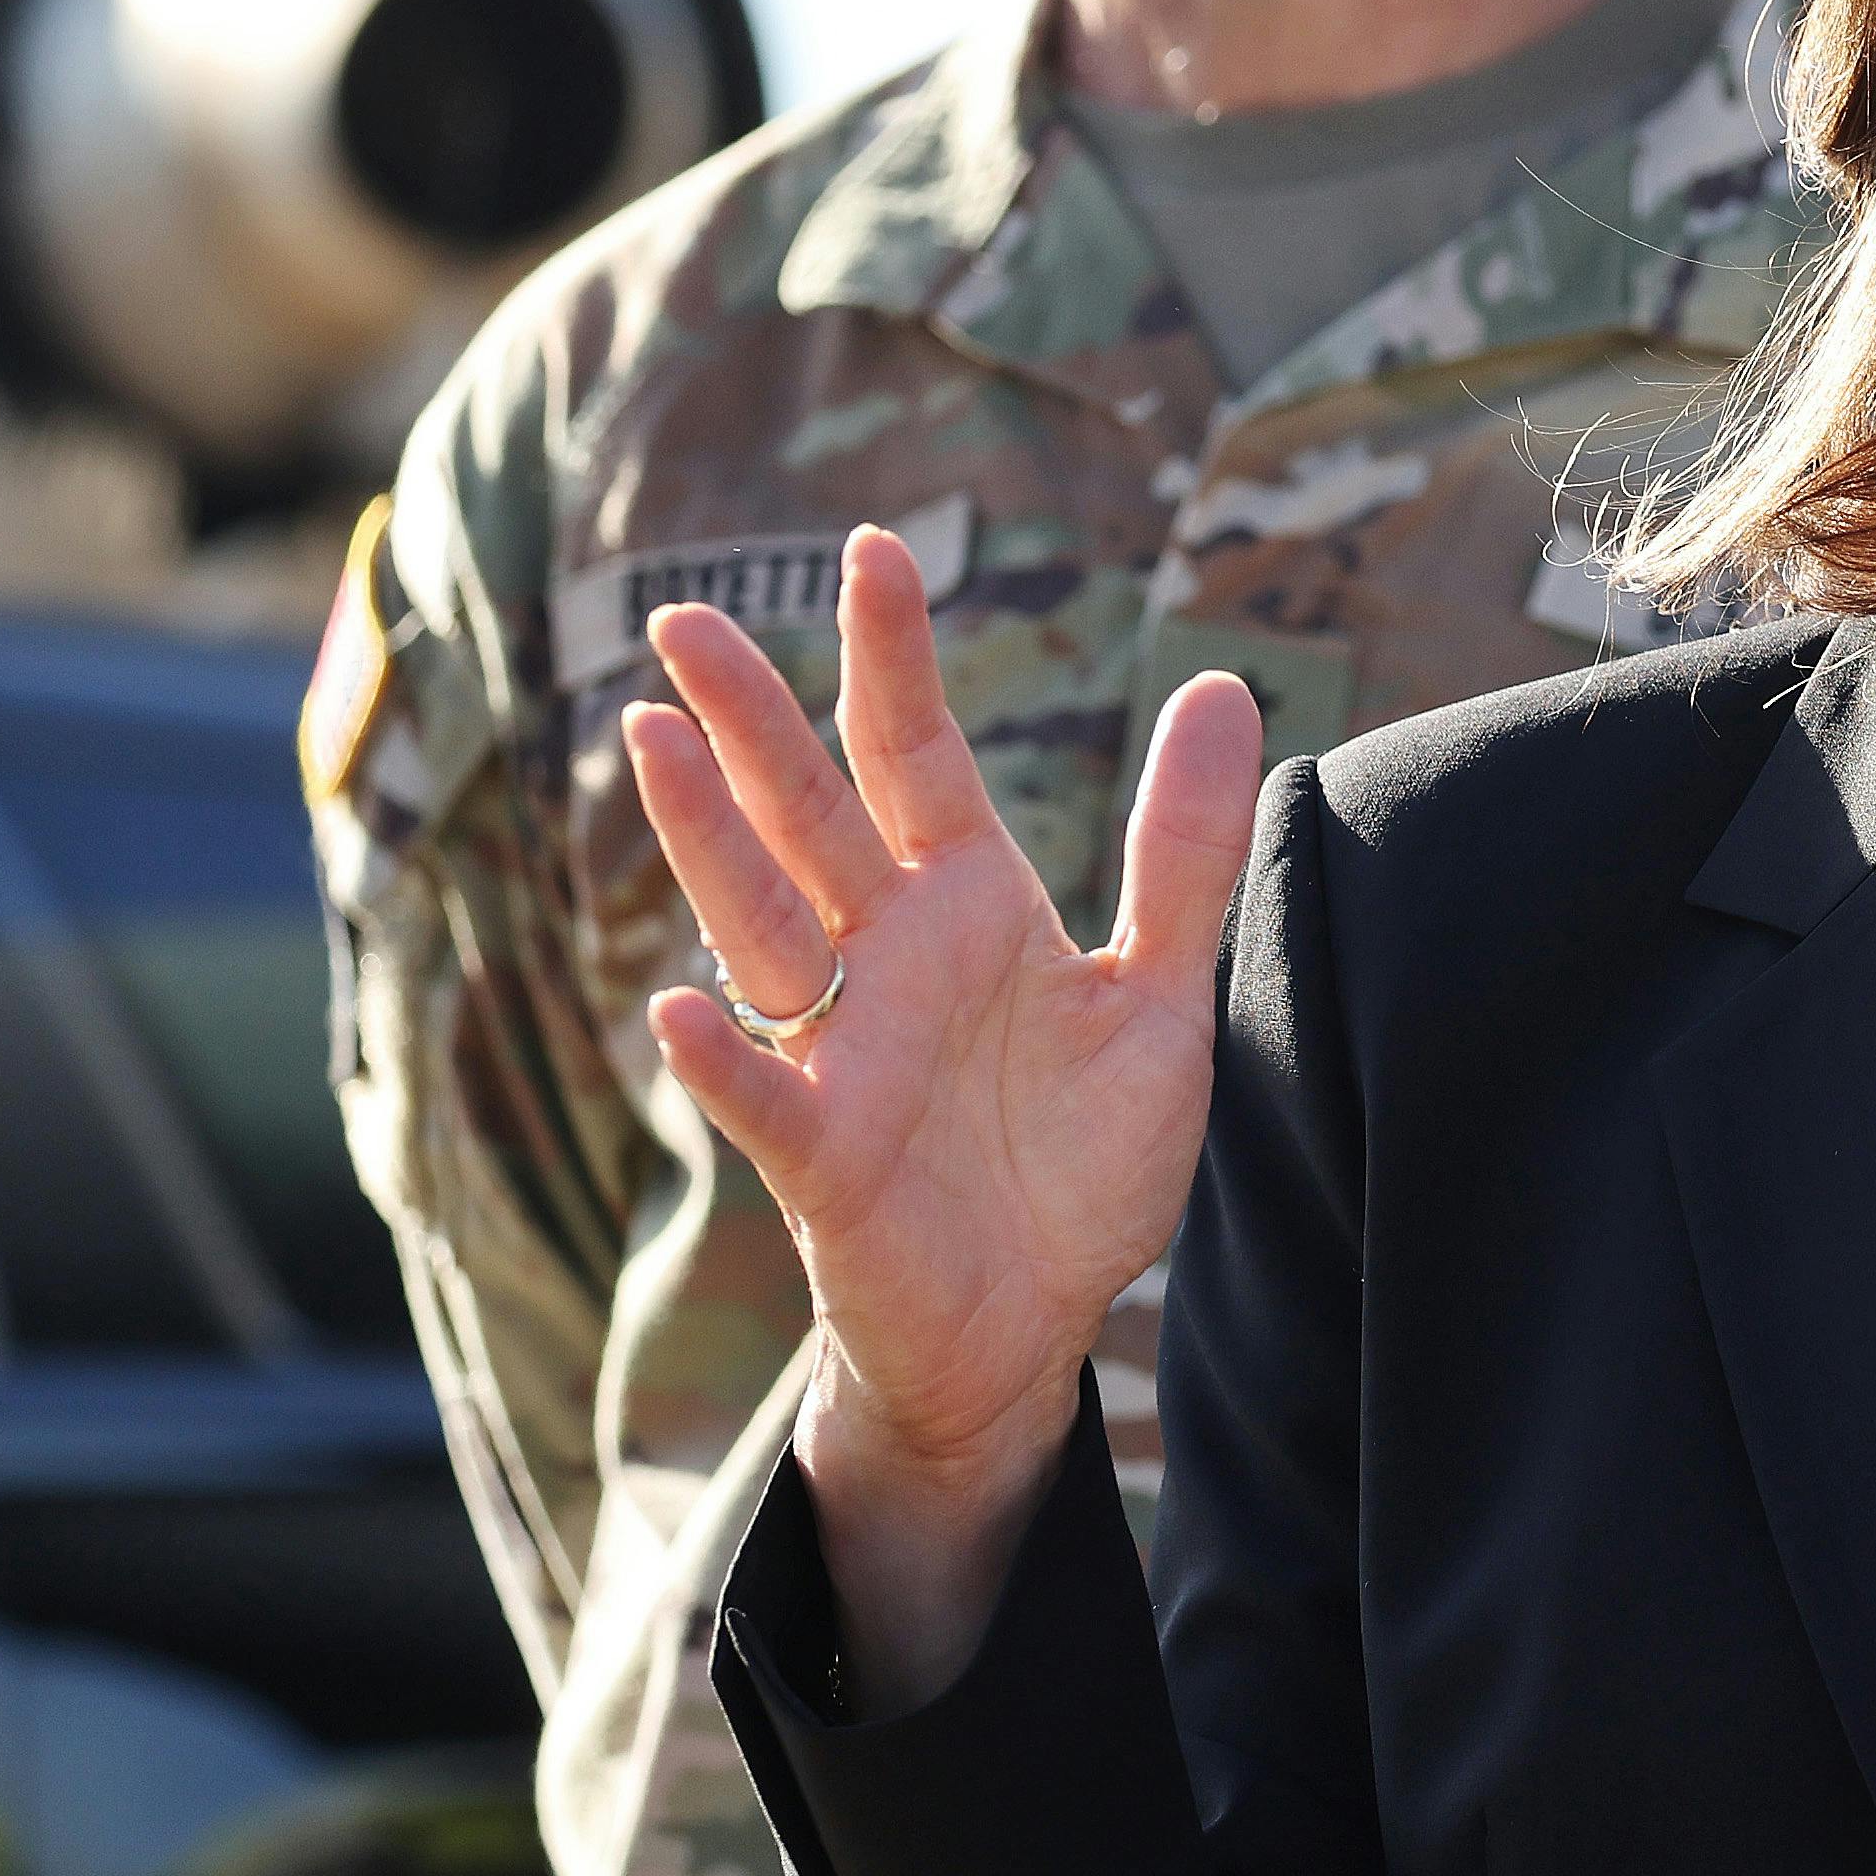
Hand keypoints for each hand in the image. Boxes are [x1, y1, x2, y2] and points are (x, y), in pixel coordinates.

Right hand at [624, 526, 1264, 1695]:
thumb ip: (1184, 851)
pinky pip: (765, 1101)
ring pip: (759, 925)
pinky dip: (721, 1060)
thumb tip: (1222, 688)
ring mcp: (845, 1054)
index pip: (919, 757)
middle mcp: (888, 962)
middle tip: (686, 616)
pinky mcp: (827, 1162)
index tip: (875, 550)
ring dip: (706, 840)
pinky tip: (678, 1008)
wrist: (1037, 1325)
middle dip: (751, 718)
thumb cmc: (1076, 1159)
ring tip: (653, 740)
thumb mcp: (1160, 994)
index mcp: (968, 907)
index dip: (893, 659)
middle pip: (808, 816)